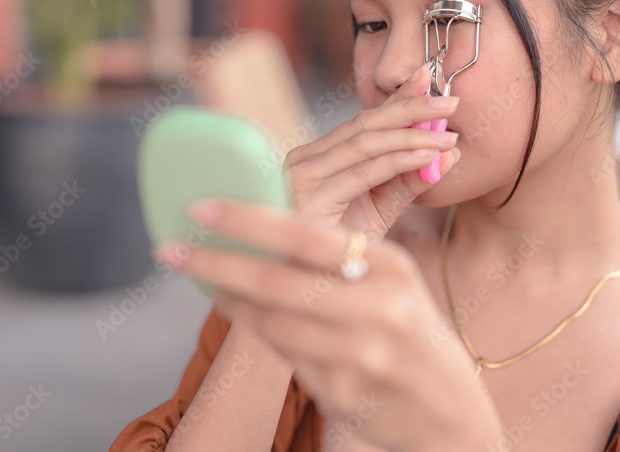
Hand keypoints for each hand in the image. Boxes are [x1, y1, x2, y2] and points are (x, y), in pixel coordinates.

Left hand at [164, 200, 500, 451]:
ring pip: (272, 321)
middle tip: (169, 249)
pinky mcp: (343, 394)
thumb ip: (339, 259)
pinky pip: (285, 356)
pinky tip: (246, 316)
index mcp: (391, 267)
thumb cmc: (411, 333)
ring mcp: (361, 356)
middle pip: (276, 280)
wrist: (450, 413)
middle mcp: (378, 309)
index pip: (307, 235)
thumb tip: (267, 226)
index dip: (248, 218)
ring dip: (230, 300)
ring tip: (206, 281)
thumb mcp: (392, 285)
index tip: (201, 206)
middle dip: (214, 261)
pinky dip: (260, 333)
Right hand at [282, 62, 460, 241]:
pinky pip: (362, 173)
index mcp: (316, 160)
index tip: (430, 77)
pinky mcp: (308, 201)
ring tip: (447, 129)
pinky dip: (398, 160)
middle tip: (451, 98)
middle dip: (411, 107)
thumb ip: (406, 182)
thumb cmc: (335, 259)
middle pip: (365, 124)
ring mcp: (301, 178)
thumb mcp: (377, 213)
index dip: (398, 98)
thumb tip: (447, 151)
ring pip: (365, 143)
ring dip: (412, 132)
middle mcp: (303, 161)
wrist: (302, 301)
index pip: (363, 121)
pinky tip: (428, 154)